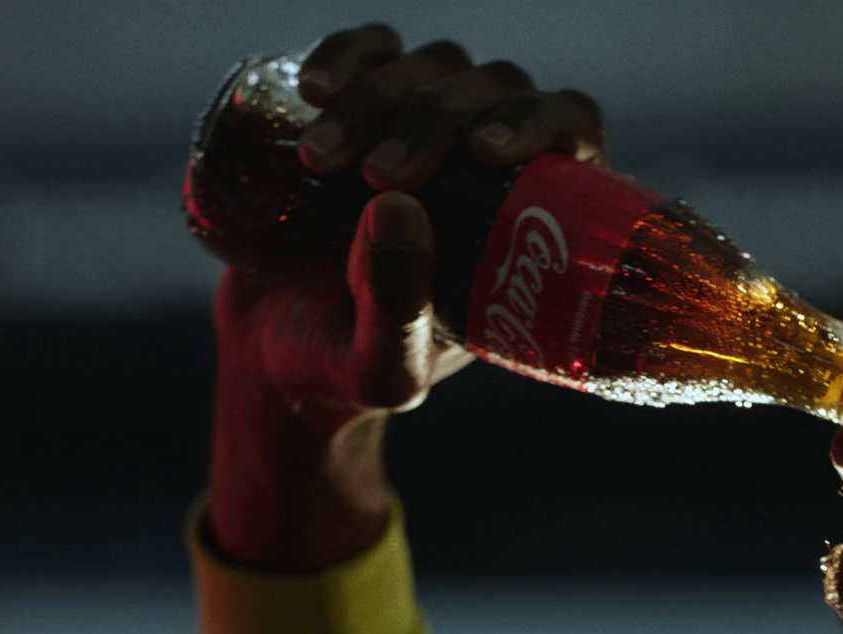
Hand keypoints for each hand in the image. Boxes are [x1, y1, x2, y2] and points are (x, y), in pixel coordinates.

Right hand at [207, 24, 607, 569]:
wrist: (270, 356)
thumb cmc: (344, 375)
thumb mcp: (378, 370)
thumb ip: (396, 312)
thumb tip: (400, 208)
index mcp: (532, 223)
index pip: (572, 135)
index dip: (544, 121)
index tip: (484, 151)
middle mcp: (493, 167)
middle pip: (498, 89)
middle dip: (437, 119)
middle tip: (379, 175)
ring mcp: (430, 131)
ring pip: (437, 65)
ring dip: (381, 95)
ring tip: (318, 158)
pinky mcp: (365, 108)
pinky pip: (374, 49)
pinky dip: (348, 53)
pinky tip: (314, 89)